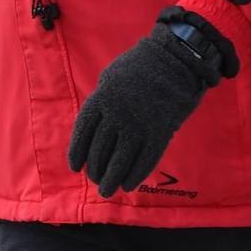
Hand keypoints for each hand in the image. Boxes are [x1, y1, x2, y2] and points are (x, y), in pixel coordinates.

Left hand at [67, 27, 219, 197]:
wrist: (175, 60)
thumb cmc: (139, 66)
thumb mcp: (110, 78)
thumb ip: (100, 102)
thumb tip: (92, 129)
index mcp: (101, 99)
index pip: (83, 133)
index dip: (77, 153)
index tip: (76, 167)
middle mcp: (116, 115)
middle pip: (99, 151)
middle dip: (95, 169)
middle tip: (95, 179)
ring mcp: (138, 126)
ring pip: (119, 161)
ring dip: (111, 179)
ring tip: (107, 189)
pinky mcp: (159, 133)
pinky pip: (144, 161)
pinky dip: (134, 176)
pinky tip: (128, 185)